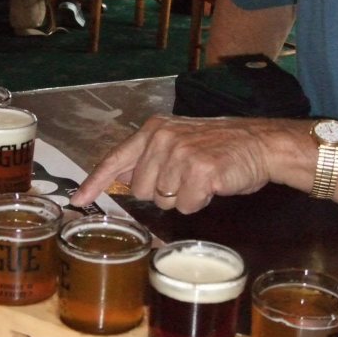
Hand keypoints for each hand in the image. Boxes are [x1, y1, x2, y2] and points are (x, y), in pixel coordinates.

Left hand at [70, 114, 270, 211]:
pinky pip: (186, 206)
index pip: (115, 159)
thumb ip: (148, 158)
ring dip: (183, 199)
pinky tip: (212, 185)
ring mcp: (180, 154)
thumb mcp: (179, 142)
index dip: (94, 183)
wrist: (260, 144)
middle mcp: (162, 139)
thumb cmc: (221, 148)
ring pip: (164, 202)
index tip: (78, 200)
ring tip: (202, 179)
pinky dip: (200, 202)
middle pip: (141, 191)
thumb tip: (122, 179)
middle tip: (187, 178)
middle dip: (162, 193)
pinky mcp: (199, 170)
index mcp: (153, 130)